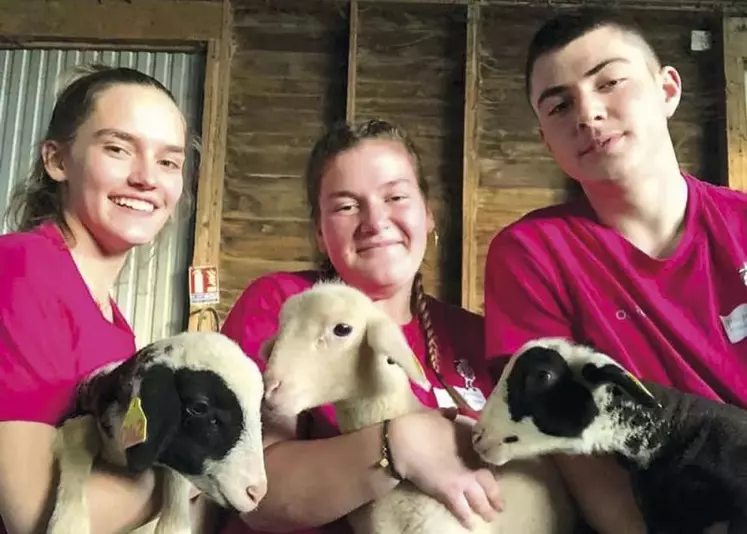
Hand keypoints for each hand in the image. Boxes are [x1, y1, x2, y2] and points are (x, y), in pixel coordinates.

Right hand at [388, 409, 502, 529]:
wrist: (402, 440)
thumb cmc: (417, 424)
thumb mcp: (435, 414)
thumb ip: (447, 414)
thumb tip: (453, 412)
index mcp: (469, 439)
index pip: (485, 450)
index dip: (491, 461)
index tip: (493, 469)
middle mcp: (471, 459)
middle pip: (489, 479)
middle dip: (496, 493)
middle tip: (501, 504)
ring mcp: (462, 477)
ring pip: (480, 497)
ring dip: (487, 508)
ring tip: (490, 516)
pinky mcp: (450, 491)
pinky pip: (462, 508)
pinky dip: (466, 517)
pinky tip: (470, 525)